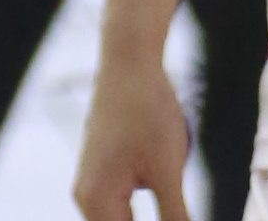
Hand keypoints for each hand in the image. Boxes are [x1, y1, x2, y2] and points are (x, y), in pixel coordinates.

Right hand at [74, 40, 192, 220]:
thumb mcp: (167, 174)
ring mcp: (94, 186)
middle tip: (180, 214)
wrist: (129, 62)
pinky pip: (123, 213)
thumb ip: (175, 220)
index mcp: (96, 203)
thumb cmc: (146, 112)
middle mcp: (87, 198)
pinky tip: (171, 210)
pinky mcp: (105, 176)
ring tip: (175, 208)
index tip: (180, 218)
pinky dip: (142, 219)